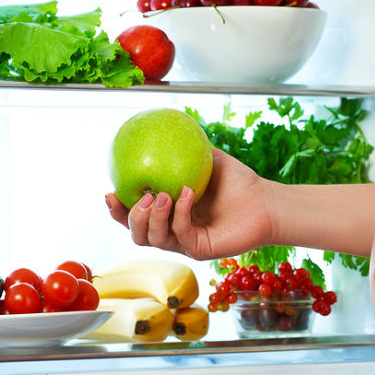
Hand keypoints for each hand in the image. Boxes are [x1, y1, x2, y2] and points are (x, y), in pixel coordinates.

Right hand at [105, 148, 273, 260]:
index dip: (118, 210)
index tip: (108, 193)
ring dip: (152, 217)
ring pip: (153, 239)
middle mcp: (174, 230)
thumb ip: (184, 149)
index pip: (135, 216)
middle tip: (139, 196)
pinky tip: (186, 194)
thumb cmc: (239, 182)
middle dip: (129, 217)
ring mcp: (186, 242)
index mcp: (170, 213)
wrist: (265, 201)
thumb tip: (160, 126)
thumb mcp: (207, 160)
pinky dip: (179, 213)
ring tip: (161, 195)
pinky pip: (180, 233)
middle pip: (138, 234)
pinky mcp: (201, 249)